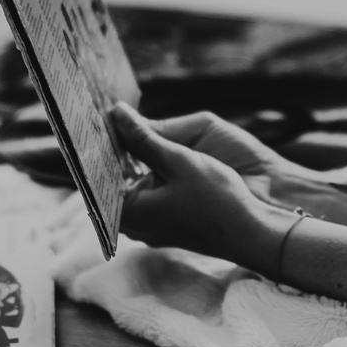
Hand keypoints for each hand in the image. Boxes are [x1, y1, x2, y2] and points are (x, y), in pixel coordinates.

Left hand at [110, 104, 300, 266]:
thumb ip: (144, 139)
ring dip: (128, 161)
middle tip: (112, 117)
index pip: (97, 174)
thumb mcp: (178, 161)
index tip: (96, 118)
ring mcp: (149, 228)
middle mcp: (133, 225)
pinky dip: (144, 175)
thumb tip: (117, 114)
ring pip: (128, 188)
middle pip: (111, 181)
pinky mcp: (163, 225)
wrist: (250, 233)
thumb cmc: (217, 199)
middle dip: (112, 150)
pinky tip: (151, 154)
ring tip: (128, 129)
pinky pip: (144, 196)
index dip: (96, 144)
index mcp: (129, 212)